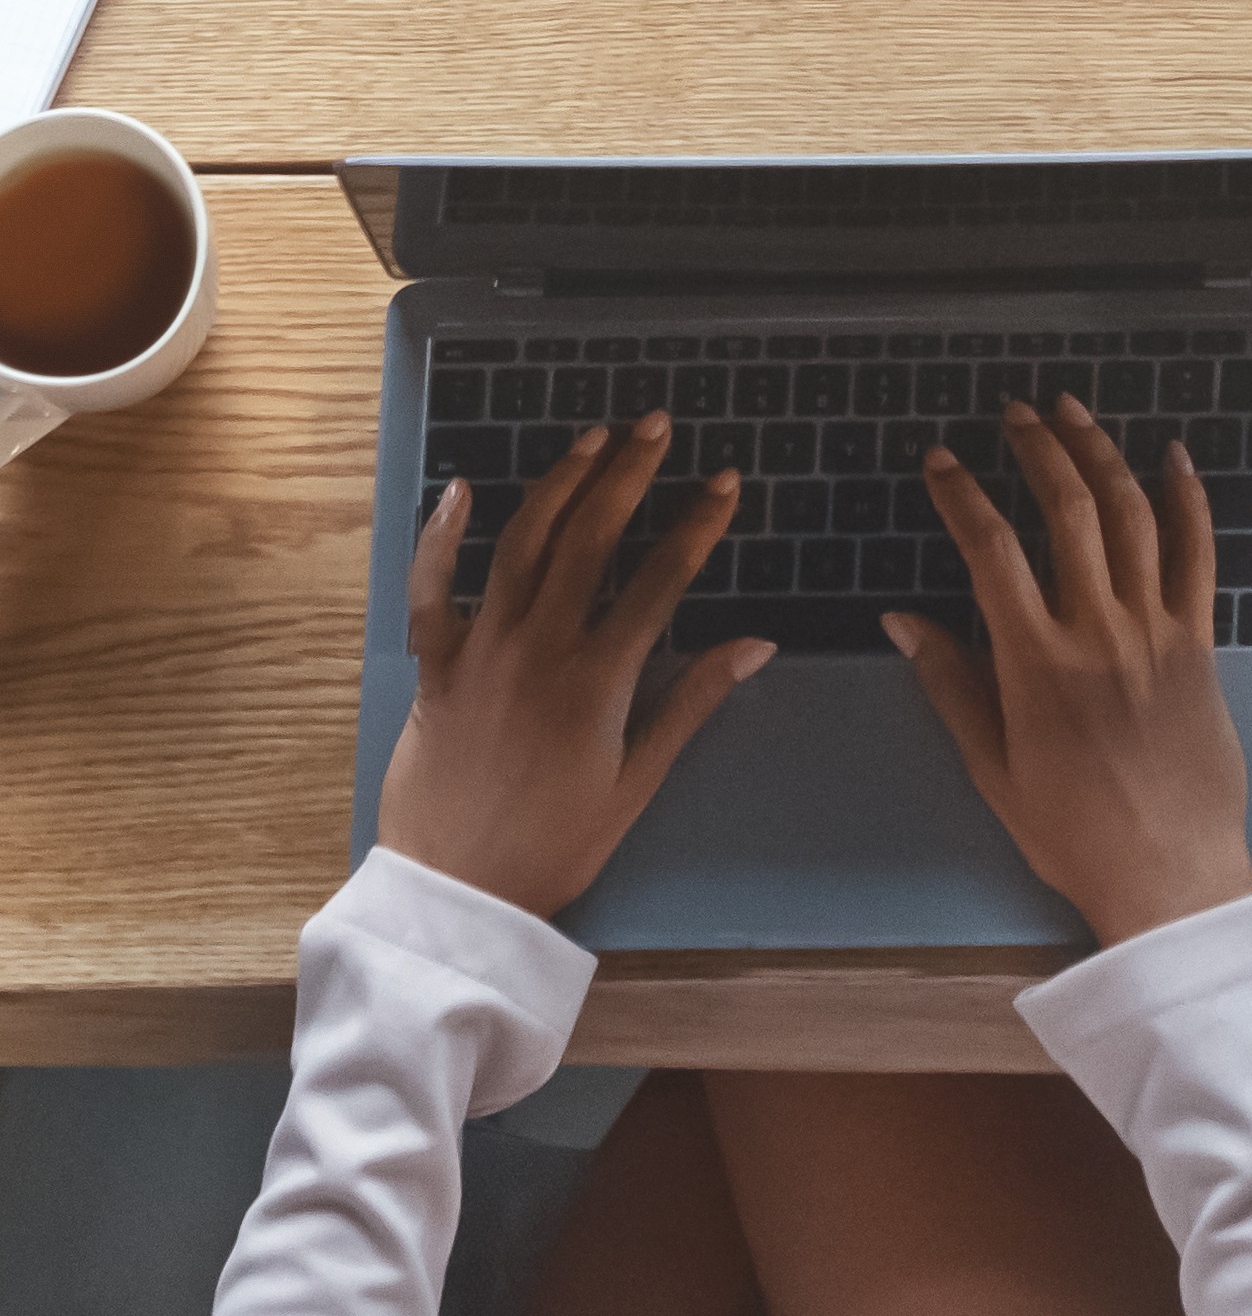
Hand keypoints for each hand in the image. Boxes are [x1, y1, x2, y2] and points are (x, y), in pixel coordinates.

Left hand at [379, 415, 770, 915]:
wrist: (455, 890)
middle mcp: (539, 649)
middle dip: (629, 475)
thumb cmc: (555, 843)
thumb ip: (691, 702)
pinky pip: (432, 591)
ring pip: (521, 546)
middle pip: (590, 540)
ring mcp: (480, 652)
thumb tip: (756, 644)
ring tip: (592, 439)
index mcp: (598, 679)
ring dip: (560, 485)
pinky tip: (462, 488)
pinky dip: (442, 537)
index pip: (661, 579)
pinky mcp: (433, 668)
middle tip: (655, 426)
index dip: (697, 524)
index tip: (724, 481)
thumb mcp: (637, 782)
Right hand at [891, 397, 1251, 945]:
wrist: (1168, 867)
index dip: (961, 495)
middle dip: (1036, 450)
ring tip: (1072, 412)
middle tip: (1013, 412)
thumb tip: (902, 618)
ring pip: (1131, 516)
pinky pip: (1198, 553)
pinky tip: (1174, 457)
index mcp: (1036, 662)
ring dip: (1101, 454)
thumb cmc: (1069, 829)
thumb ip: (951, 685)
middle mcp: (1099, 629)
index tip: (939, 459)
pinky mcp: (1202, 638)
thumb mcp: (992, 768)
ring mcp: (1157, 628)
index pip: (989, 552)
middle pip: (1067, 512)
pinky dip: (1188, 498)